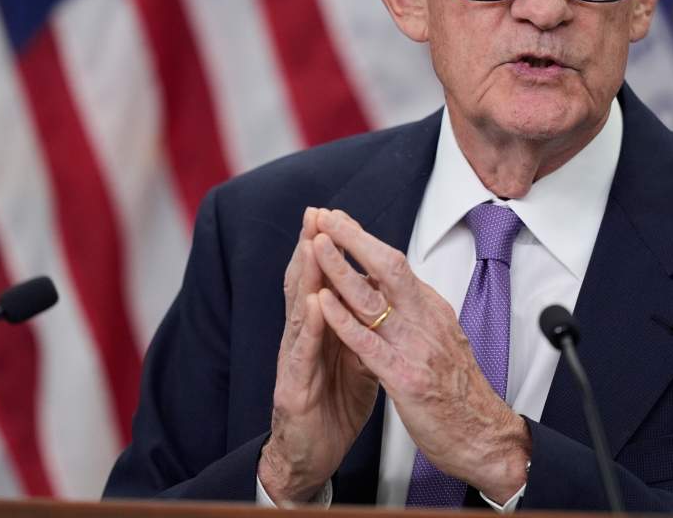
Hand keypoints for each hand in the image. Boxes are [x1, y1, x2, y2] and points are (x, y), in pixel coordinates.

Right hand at [258, 208, 378, 502]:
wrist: (312, 458)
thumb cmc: (330, 407)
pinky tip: (315, 306)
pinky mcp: (295, 391)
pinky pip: (304, 356)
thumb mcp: (353, 360)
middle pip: (305, 287)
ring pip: (300, 313)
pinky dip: (310, 329)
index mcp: (319, 332)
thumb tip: (377, 300)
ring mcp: (295, 364)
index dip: (325, 248)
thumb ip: (359, 328)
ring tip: (311, 245)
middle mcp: (302, 341)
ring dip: (305, 278)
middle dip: (309, 248)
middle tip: (314, 214)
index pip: (321, 282)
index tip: (332, 214)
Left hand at [311, 209, 530, 502]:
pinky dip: (345, 322)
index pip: (396, 265)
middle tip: (326, 218)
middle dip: (354, 239)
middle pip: (388, 267)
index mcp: (432, 311)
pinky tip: (323, 304)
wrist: (486, 438)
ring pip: (374, 299)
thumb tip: (390, 288)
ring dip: (342, 269)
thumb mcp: (441, 340)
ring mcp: (417, 348)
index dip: (365, 241)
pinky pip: (370, 345)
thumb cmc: (460, 395)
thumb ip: (416, 314)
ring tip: (318, 245)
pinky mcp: (407, 379)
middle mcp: (426, 322)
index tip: (340, 221)